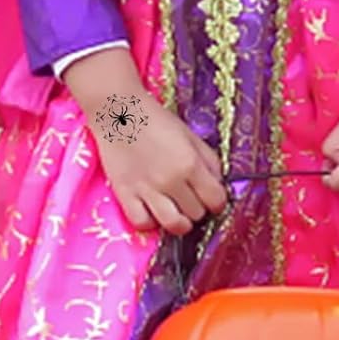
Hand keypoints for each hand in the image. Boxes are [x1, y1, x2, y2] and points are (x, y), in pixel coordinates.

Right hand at [66, 54, 227, 236]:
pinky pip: (143, 224)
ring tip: (178, 211)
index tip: (213, 197)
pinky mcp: (125, 196)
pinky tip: (153, 211)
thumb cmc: (158, 121)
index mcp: (191, 164)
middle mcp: (171, 181)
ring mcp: (147, 191)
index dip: (218, 201)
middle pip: (196, 213)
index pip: (216, 199)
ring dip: (180, 222)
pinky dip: (151, 222)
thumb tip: (218, 183)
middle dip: (199, 208)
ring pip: (174, 225)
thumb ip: (209, 160)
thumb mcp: (191, 136)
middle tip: (192, 198)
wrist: (120, 114)